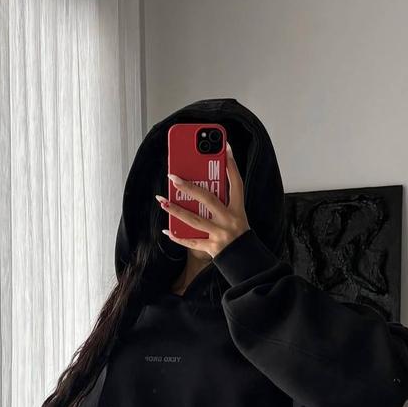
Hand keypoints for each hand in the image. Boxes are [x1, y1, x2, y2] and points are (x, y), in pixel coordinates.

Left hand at [156, 142, 249, 257]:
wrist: (244, 259)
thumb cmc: (237, 232)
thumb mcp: (236, 214)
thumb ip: (222, 201)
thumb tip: (199, 185)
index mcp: (238, 209)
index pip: (236, 183)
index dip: (231, 164)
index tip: (225, 146)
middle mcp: (230, 220)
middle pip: (209, 200)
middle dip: (190, 188)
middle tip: (173, 177)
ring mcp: (220, 235)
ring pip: (195, 221)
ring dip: (177, 210)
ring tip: (163, 201)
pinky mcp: (212, 248)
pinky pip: (192, 242)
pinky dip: (178, 237)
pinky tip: (167, 229)